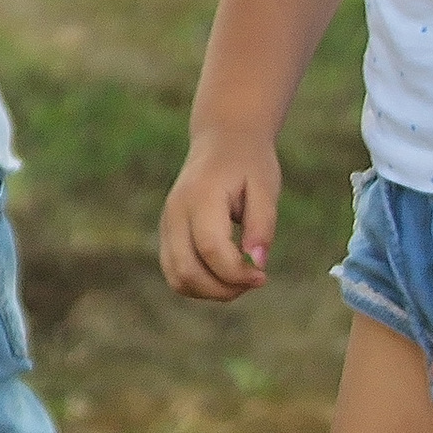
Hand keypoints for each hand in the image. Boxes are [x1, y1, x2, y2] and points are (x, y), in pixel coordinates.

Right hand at [159, 129, 278, 301]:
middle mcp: (175, 214)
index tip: (263, 276)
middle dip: (223, 289)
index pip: (212, 250)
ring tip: (240, 279)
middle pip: (187, 271)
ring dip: (210, 291)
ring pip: (177, 278)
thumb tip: (256, 264)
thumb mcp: (265, 188)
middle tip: (254, 280)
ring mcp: (166, 225)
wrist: (222, 141)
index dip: (238, 273)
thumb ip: (262, 226)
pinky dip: (200, 284)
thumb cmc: (248, 164)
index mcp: (201, 198)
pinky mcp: (168, 234)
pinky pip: (175, 272)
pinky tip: (225, 274)